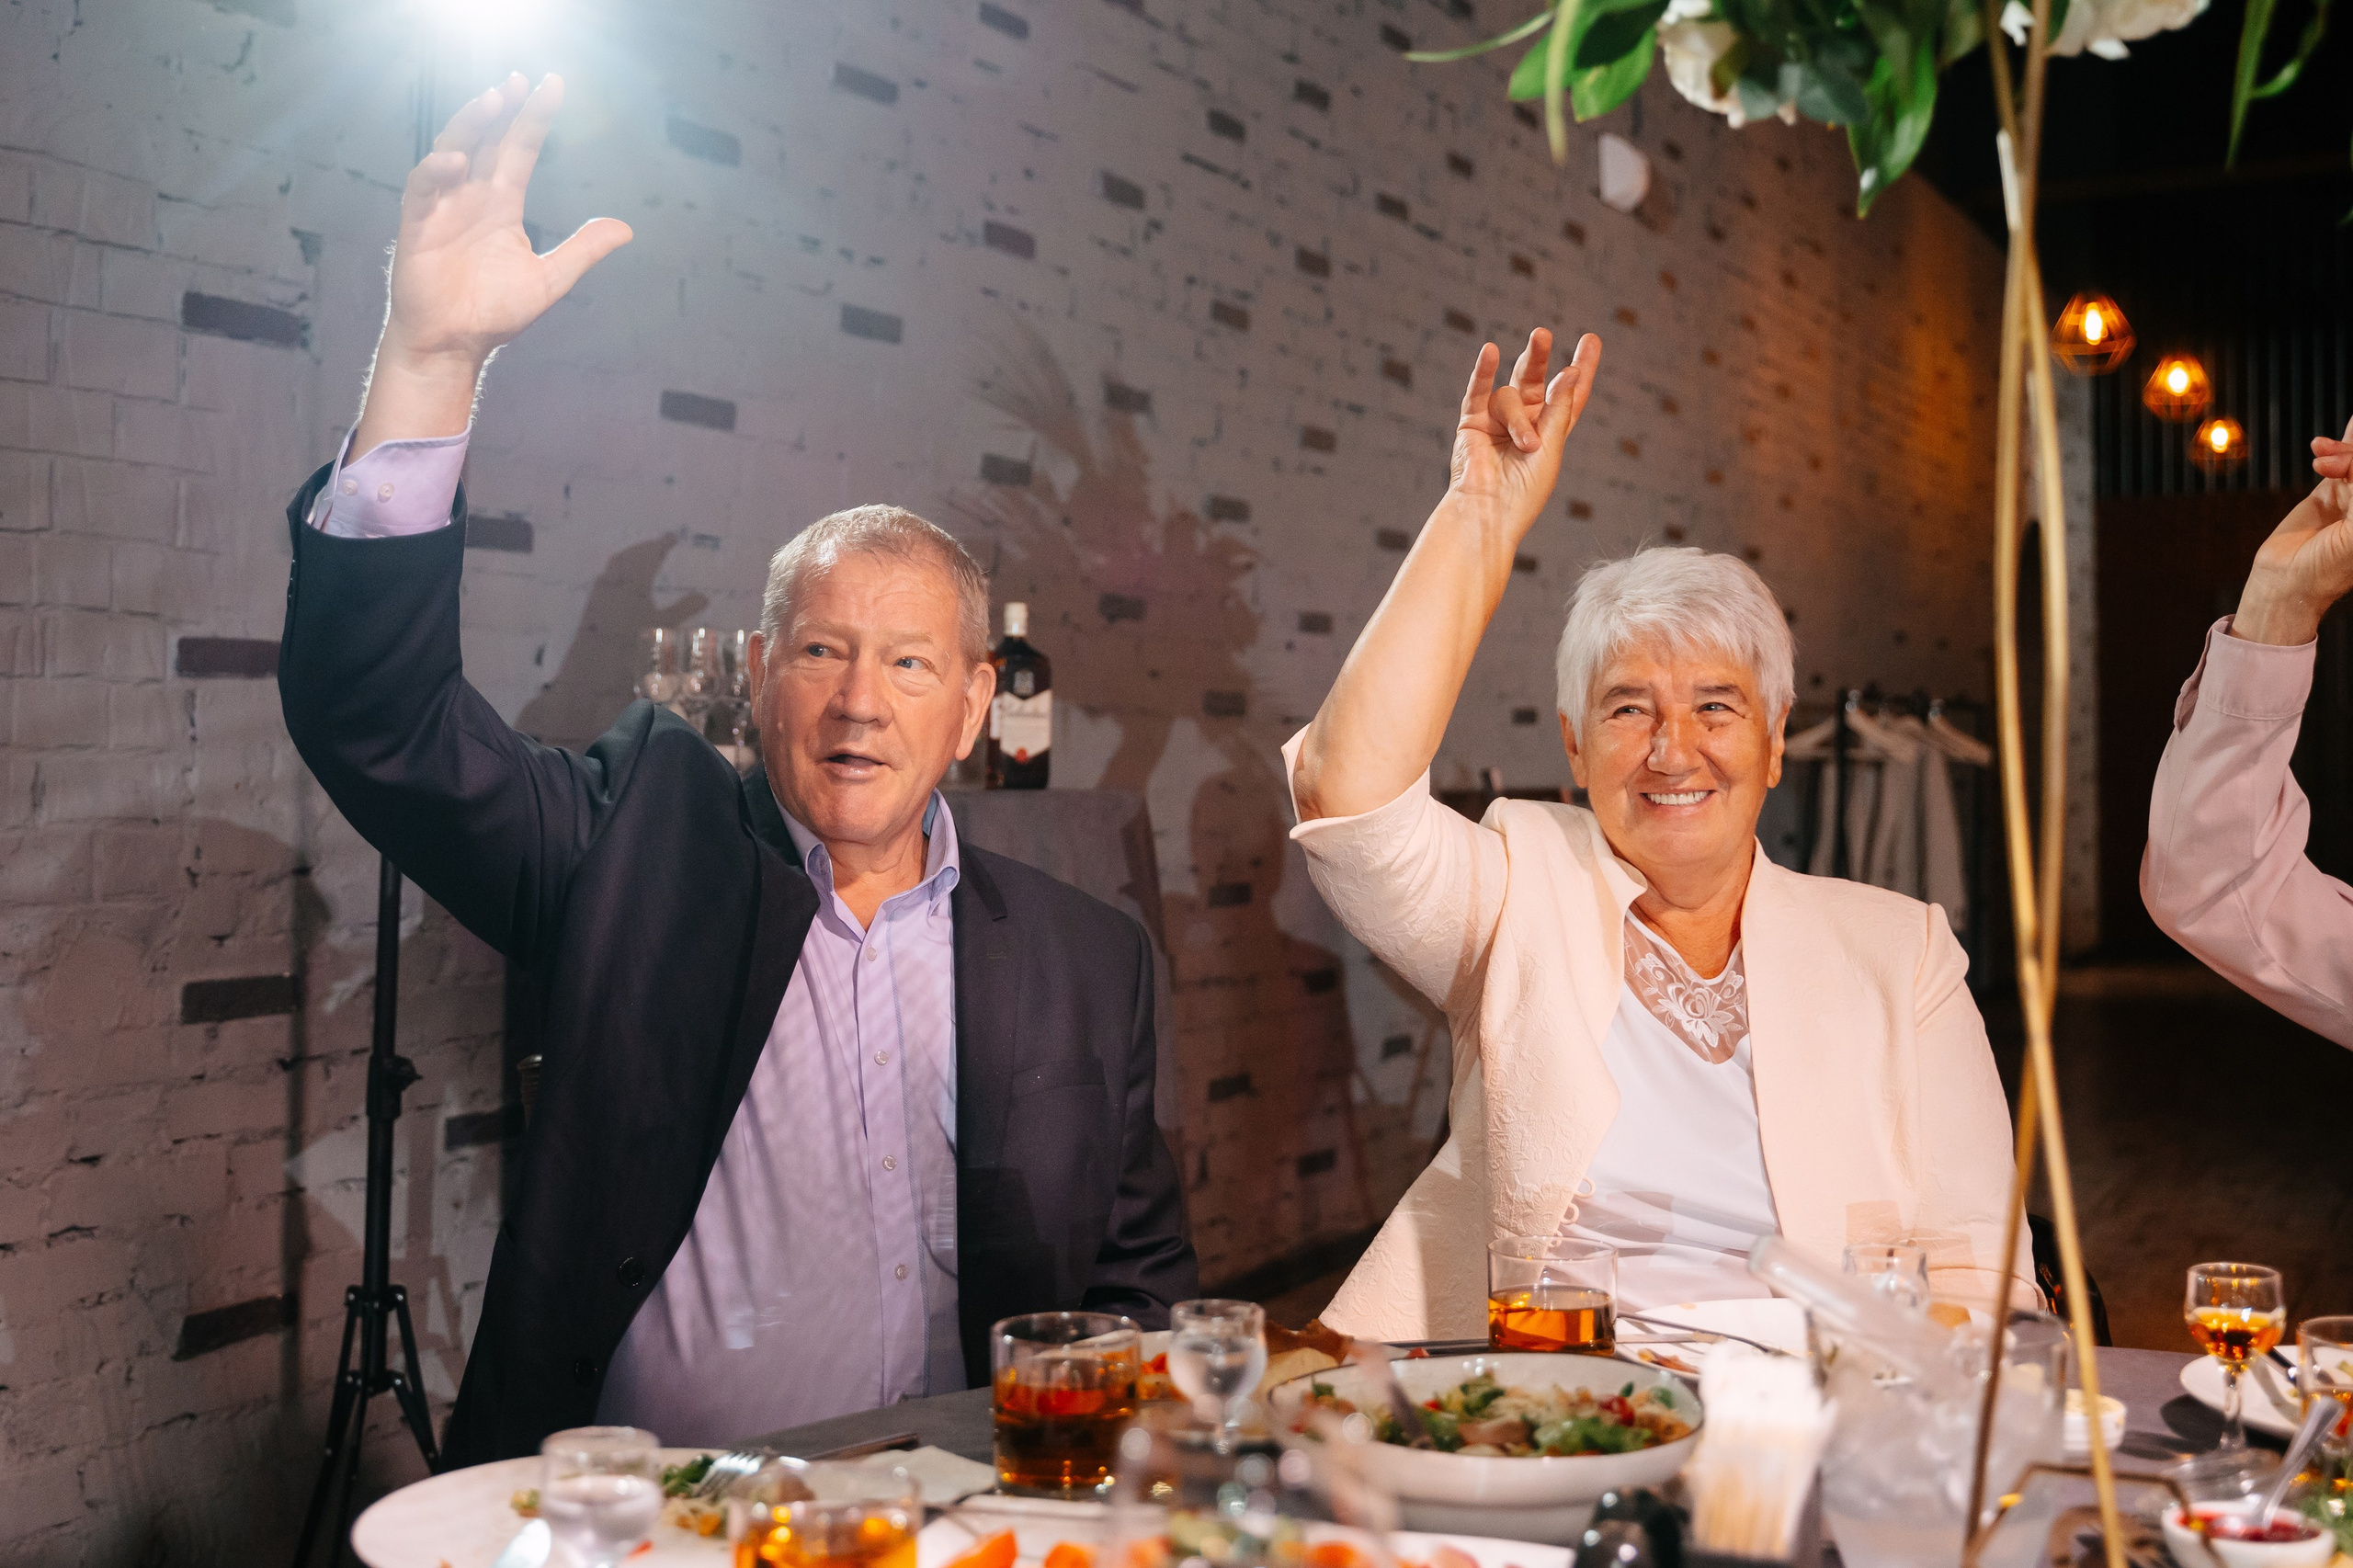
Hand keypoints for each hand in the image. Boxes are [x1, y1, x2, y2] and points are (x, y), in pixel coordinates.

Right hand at [352, 74, 632, 454]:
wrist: (455, 346)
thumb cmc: (493, 312)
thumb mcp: (550, 279)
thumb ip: (583, 250)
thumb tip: (626, 229)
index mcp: (501, 203)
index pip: (519, 148)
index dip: (533, 117)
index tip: (551, 84)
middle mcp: (471, 196)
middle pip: (485, 139)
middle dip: (501, 109)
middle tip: (520, 81)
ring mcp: (443, 208)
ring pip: (452, 150)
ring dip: (470, 125)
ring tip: (493, 101)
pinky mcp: (417, 227)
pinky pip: (422, 190)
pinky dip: (436, 173)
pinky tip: (456, 161)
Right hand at [1445, 328, 1600, 545]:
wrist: (1489, 511)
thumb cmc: (1525, 490)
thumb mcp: (1552, 448)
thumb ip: (1559, 408)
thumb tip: (1570, 370)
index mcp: (1551, 432)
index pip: (1569, 394)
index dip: (1581, 368)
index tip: (1591, 340)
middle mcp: (1525, 422)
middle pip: (1535, 380)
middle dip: (1539, 357)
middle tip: (1543, 334)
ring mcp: (1497, 420)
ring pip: (1510, 397)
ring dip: (1519, 419)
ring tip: (1524, 444)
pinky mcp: (1472, 423)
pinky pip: (1478, 390)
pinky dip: (1483, 372)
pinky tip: (1490, 351)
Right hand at [2232, 416, 2352, 645]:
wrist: (2286, 583)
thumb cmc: (2327, 569)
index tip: (2347, 465)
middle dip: (2351, 456)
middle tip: (2327, 464)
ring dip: (2340, 451)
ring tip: (2318, 454)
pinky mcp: (2331, 495)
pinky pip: (2340, 463)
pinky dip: (2336, 446)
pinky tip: (2324, 441)